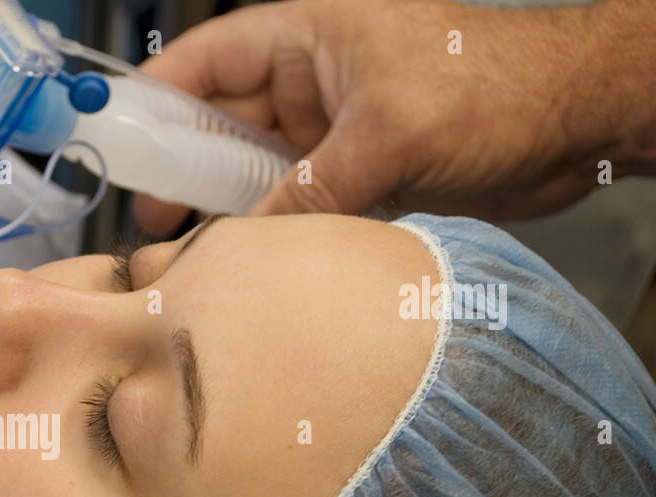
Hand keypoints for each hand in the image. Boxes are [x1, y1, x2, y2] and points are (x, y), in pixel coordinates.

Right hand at [133, 0, 612, 229]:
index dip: (156, 99)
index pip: (208, 59)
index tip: (116, 144)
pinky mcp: (359, 174)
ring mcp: (334, 130)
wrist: (579, 124)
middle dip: (183, 168)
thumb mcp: (388, 136)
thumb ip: (309, 191)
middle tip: (149, 219)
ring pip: (256, 170)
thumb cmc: (501, 88)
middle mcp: (314, 80)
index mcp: (310, 36)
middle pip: (221, 121)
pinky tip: (247, 262)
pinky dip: (272, 231)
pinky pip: (296, 204)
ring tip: (187, 251)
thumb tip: (243, 243)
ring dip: (227, 208)